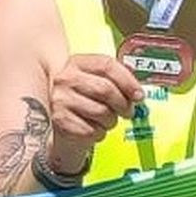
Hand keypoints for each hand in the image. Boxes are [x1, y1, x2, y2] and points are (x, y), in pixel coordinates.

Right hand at [45, 54, 145, 171]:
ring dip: (111, 120)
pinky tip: (95, 128)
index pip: (107, 65)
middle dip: (123, 104)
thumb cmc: (82, 98)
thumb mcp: (93, 80)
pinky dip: (99, 133)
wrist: (56, 118)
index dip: (128, 81)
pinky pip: (91, 130)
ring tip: (108, 120)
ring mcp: (61, 100)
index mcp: (77, 63)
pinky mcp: (60, 121)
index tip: (139, 95)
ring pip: (101, 112)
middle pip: (105, 89)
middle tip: (128, 112)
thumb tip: (137, 93)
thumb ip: (114, 80)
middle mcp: (66, 79)